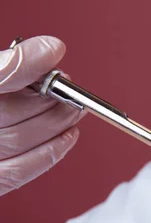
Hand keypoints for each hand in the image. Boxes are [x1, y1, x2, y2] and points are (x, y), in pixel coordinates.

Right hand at [0, 36, 85, 195]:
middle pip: (6, 111)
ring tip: (72, 107)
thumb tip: (41, 52)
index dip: (24, 64)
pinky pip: (16, 172)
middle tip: (65, 83)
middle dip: (45, 95)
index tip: (51, 49)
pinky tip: (67, 136)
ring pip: (17, 140)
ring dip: (54, 121)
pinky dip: (49, 153)